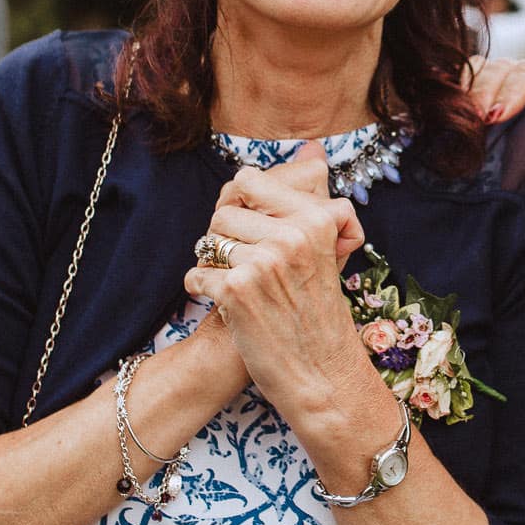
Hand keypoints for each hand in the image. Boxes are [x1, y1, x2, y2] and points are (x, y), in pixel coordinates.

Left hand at [181, 145, 369, 412]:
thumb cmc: (319, 313)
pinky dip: (204, 291)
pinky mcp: (236, 291)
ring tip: (242, 287)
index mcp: (316, 218)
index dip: (243, 205)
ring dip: (215, 264)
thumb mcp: (327, 249)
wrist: (321, 375)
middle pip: (223, 210)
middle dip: (227, 238)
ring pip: (207, 241)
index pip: (250, 180)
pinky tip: (230, 306)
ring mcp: (263, 262)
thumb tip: (312, 150)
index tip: (256, 232)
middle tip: (248, 267)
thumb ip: (315, 200)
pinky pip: (196, 273)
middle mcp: (291, 235)